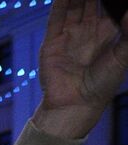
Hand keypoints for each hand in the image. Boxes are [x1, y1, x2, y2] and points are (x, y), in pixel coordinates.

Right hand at [33, 0, 127, 138]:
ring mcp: (70, 35)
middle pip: (92, 2)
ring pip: (74, 6)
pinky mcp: (53, 41)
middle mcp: (89, 30)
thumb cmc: (103, 84)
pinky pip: (56, 18)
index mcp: (109, 32)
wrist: (74, 104)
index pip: (111, 7)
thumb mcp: (123, 56)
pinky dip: (59, 4)